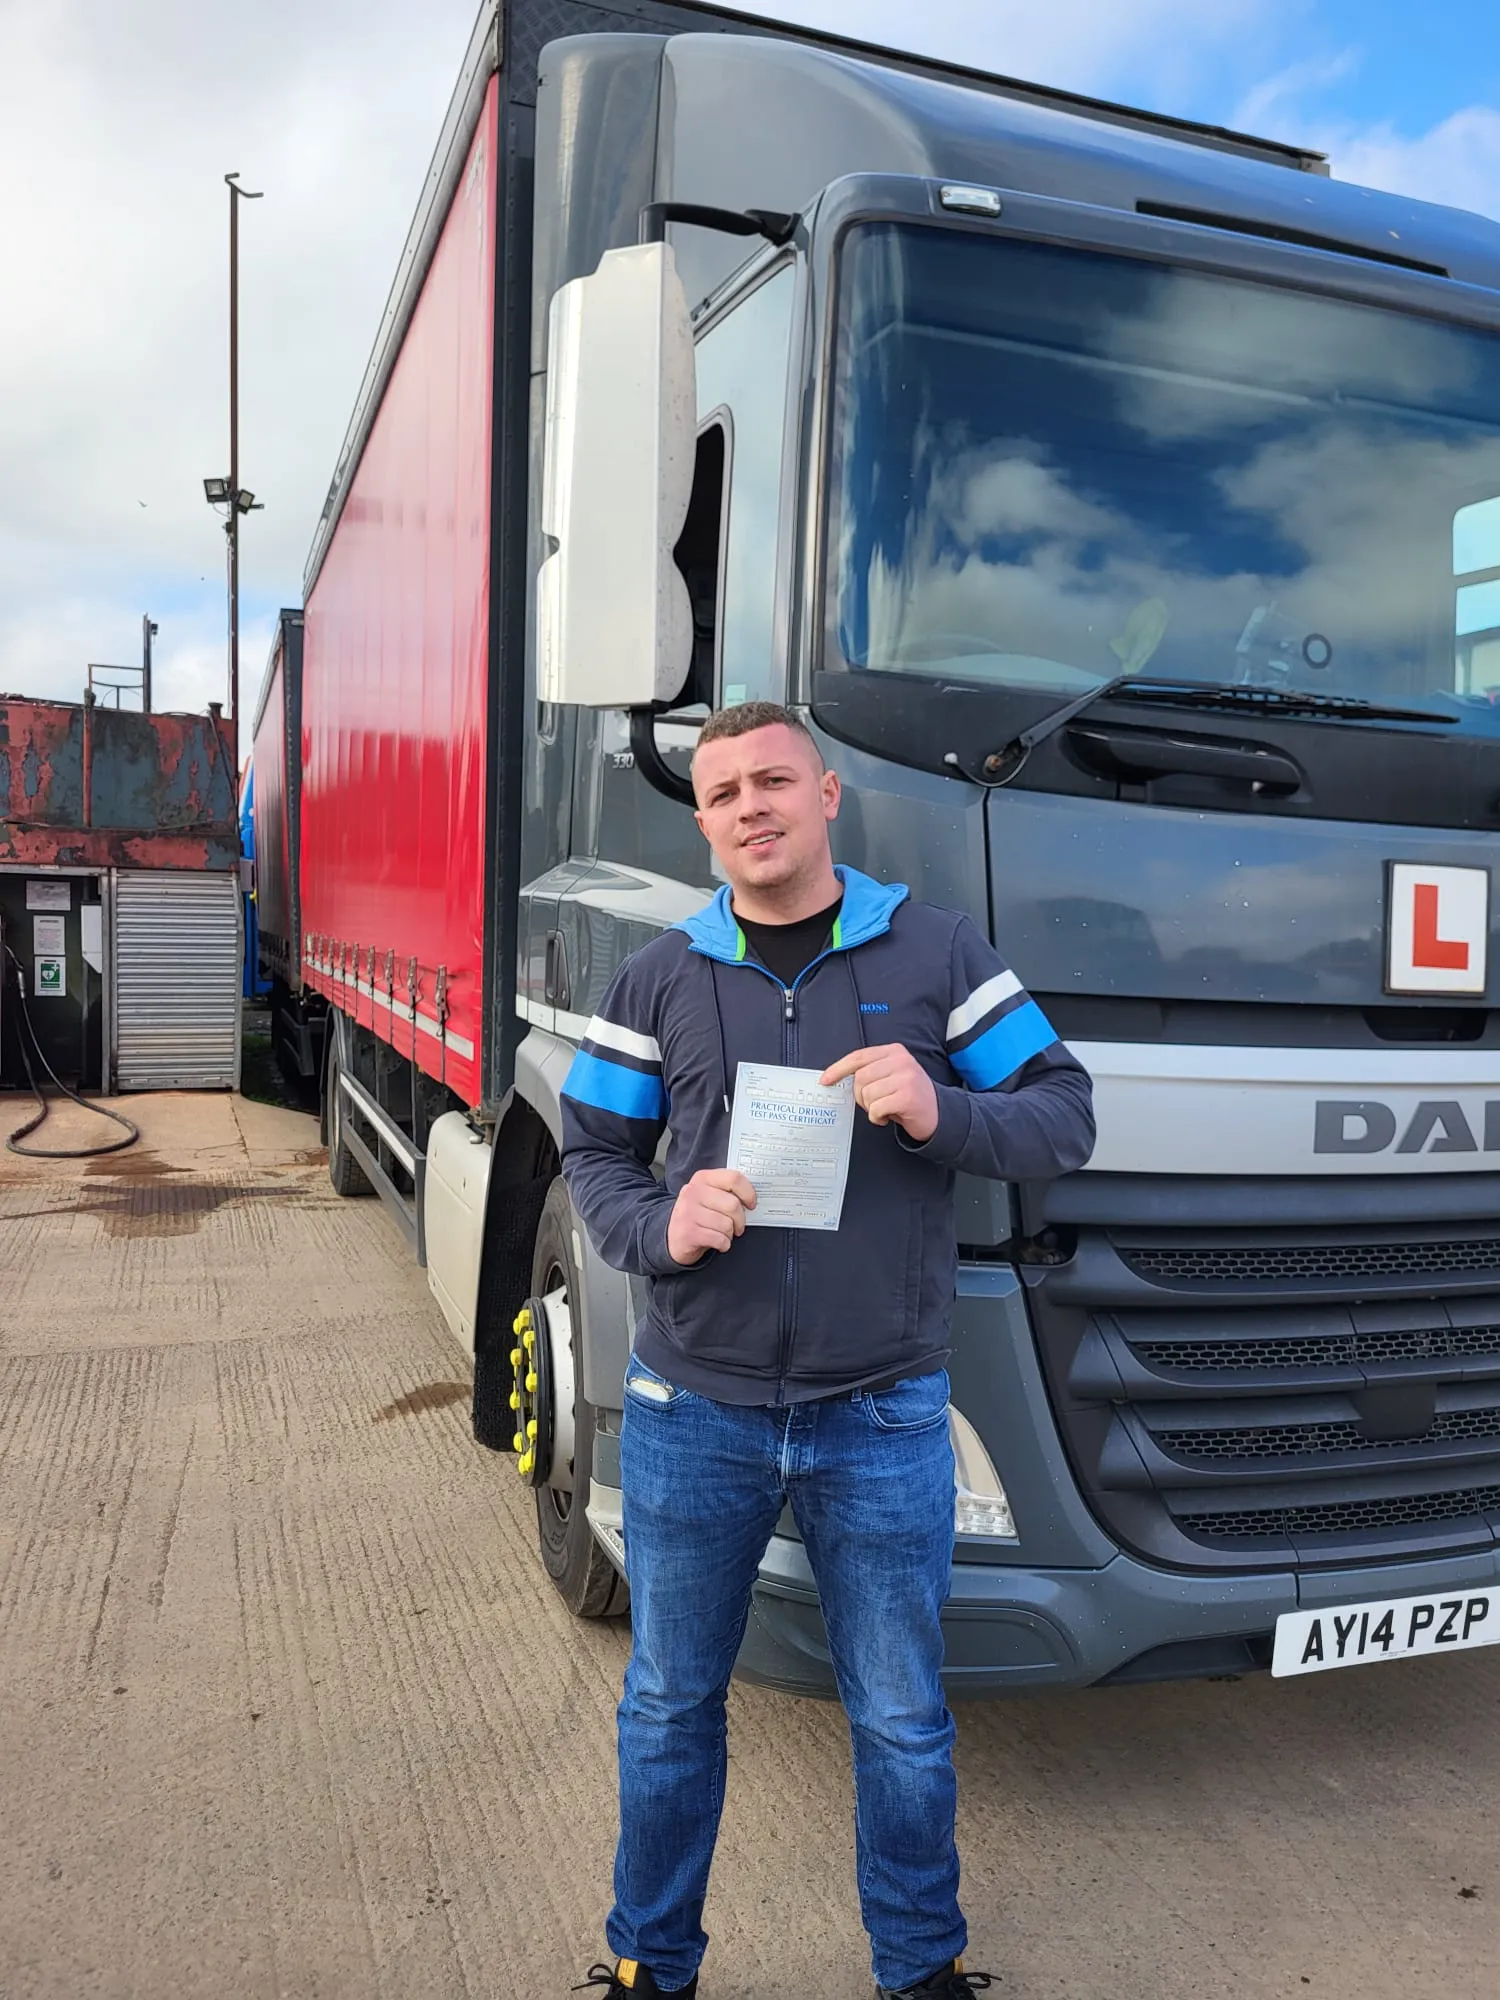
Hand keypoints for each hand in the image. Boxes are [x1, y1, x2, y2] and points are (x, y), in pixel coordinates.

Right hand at [667, 1169, 756, 1264]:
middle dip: (740, 1220)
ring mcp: (688, 1212)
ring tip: (723, 1234)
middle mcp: (693, 1192)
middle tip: (737, 1226)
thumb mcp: (708, 1196)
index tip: (751, 1204)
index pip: (734, 1178)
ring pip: (727, 1224)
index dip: (748, 1192)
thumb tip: (752, 1198)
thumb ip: (726, 1191)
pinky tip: (718, 1243)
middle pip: (733, 1204)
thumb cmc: (698, 1216)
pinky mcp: (688, 1232)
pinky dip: (724, 1244)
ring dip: (730, 1234)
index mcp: (702, 1178)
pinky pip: (719, 1239)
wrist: (672, 1237)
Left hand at [820, 1044, 939, 1143]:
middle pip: (859, 1078)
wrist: (938, 1113)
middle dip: (861, 1096)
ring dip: (871, 1108)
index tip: (826, 1080)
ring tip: (885, 1108)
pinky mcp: (907, 1096)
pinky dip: (878, 1117)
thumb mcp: (891, 1075)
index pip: (858, 1057)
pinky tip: (889, 1116)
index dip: (838, 1069)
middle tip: (874, 1103)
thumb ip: (870, 1071)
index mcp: (894, 1052)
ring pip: (867, 1094)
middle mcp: (901, 1061)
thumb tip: (838, 1078)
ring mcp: (905, 1077)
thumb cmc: (909, 1095)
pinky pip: (876, 1109)